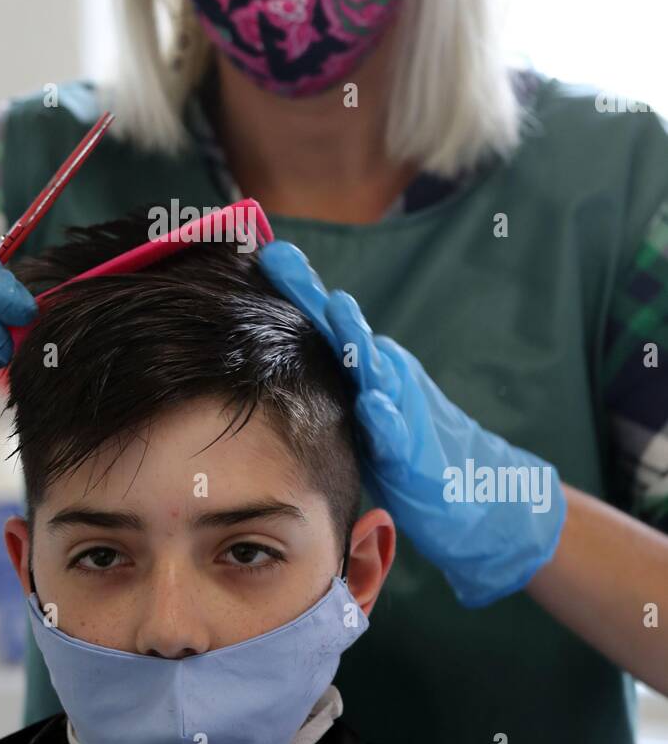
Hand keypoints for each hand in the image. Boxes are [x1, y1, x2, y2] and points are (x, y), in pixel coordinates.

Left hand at [259, 240, 566, 607]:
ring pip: (376, 370)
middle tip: (283, 257)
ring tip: (337, 306)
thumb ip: (332, 381)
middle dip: (311, 295)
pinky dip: (386, 417)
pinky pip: (398, 434)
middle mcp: (385, 376)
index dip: (297, 290)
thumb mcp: (359, 411)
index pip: (325, 325)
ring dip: (356, 338)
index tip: (265, 252)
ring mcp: (403, 410)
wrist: (477, 491)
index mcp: (366, 367)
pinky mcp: (416, 455)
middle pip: (343, 331)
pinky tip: (373, 402)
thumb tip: (281, 352)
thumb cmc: (408, 450)